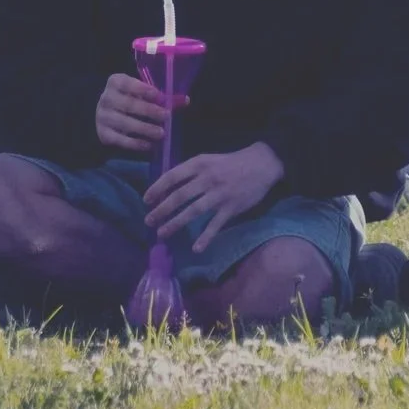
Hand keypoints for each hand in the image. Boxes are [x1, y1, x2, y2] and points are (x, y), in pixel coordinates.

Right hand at [94, 72, 168, 153]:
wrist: (105, 118)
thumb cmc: (128, 101)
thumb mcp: (139, 94)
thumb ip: (159, 96)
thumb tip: (185, 100)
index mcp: (115, 82)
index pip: (127, 83)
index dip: (142, 89)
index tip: (159, 95)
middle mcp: (106, 98)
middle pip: (128, 104)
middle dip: (148, 110)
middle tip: (166, 115)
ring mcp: (102, 117)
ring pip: (124, 123)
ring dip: (144, 128)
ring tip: (161, 133)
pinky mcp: (103, 134)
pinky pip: (120, 140)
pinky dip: (136, 143)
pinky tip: (149, 145)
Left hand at [146, 143, 284, 251]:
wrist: (262, 164)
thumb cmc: (231, 163)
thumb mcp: (208, 160)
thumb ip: (190, 171)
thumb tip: (168, 186)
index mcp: (199, 164)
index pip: (172, 176)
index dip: (157, 188)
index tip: (146, 200)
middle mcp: (207, 179)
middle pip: (179, 196)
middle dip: (161, 210)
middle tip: (148, 221)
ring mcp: (219, 195)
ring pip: (193, 212)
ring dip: (175, 224)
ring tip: (162, 234)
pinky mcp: (231, 208)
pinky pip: (215, 225)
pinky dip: (205, 238)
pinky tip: (196, 249)